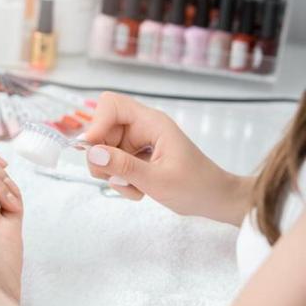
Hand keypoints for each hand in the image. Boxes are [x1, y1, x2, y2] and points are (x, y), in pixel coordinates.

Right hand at [83, 92, 252, 224]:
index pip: (111, 105)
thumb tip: (91, 153)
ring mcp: (138, 142)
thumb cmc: (196, 187)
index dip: (97, 124)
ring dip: (112, 173)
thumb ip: (122, 166)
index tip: (93, 151)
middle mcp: (142, 127)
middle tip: (116, 178)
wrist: (215, 200)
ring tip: (134, 188)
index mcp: (151, 122)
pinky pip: (113, 163)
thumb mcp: (157, 180)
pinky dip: (118, 179)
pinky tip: (137, 189)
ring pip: (104, 150)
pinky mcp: (136, 156)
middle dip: (102, 157)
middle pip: (102, 130)